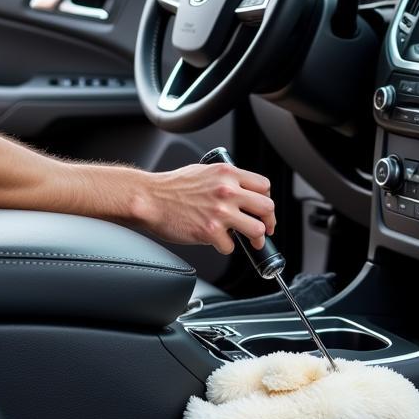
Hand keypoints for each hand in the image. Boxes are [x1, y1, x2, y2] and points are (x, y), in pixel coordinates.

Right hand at [134, 163, 275, 253]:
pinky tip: (218, 242)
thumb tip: (243, 192)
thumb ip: (226, 179)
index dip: (266, 199)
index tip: (263, 209)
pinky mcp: (210, 232)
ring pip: (257, 230)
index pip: (264, 186)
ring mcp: (220, 212)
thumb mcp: (205, 171)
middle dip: (269, 221)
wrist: (149, 199)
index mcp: (227, 173)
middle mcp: (227, 191)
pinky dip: (225, 247)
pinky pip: (231, 247)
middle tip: (266, 228)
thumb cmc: (172, 186)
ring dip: (256, 238)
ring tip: (251, 241)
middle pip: (267, 208)